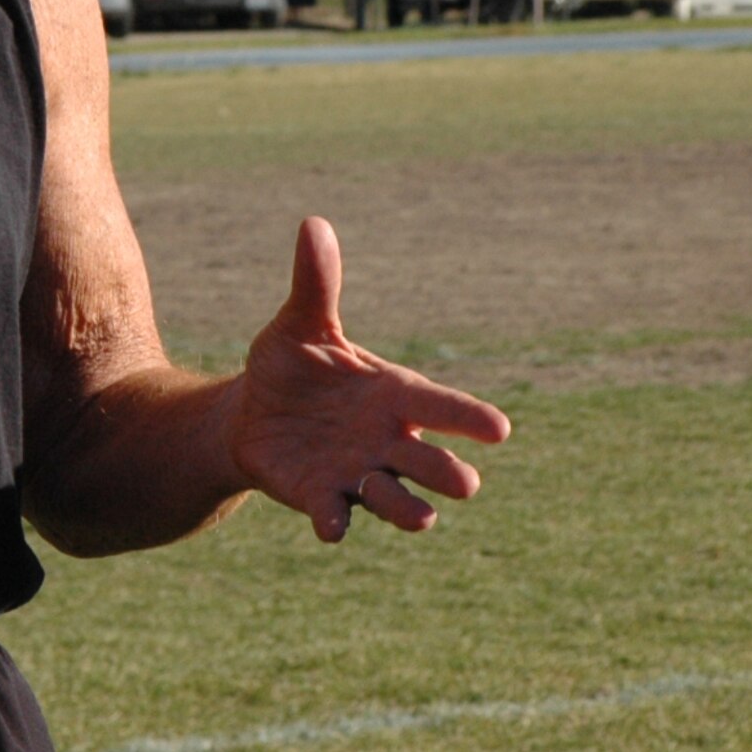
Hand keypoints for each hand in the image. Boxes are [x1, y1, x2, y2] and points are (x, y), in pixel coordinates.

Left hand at [227, 218, 509, 543]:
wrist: (252, 412)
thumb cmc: (294, 365)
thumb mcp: (302, 323)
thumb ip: (316, 283)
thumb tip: (313, 224)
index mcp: (393, 394)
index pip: (441, 405)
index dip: (469, 416)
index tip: (500, 429)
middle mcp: (386, 439)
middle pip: (429, 460)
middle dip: (446, 471)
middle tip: (465, 482)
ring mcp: (357, 473)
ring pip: (395, 497)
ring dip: (405, 506)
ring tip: (422, 516)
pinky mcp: (320, 497)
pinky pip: (335, 514)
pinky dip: (336, 522)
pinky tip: (332, 527)